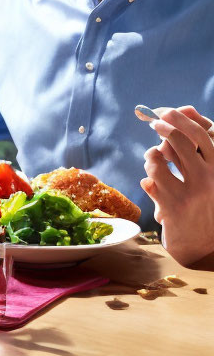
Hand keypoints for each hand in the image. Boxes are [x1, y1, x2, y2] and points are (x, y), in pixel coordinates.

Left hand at [141, 105, 213, 265]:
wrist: (206, 248)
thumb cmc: (205, 205)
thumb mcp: (207, 175)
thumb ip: (196, 146)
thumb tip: (186, 107)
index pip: (200, 134)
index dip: (180, 118)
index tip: (163, 112)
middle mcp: (208, 179)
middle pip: (178, 140)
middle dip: (162, 126)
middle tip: (153, 123)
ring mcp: (190, 193)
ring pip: (157, 159)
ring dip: (151, 157)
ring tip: (154, 161)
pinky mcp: (171, 208)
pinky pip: (148, 181)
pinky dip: (147, 179)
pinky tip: (152, 185)